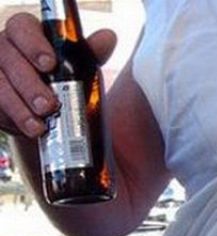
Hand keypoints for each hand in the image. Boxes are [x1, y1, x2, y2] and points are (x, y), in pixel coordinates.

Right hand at [0, 13, 116, 137]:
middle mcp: (6, 49)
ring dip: (20, 107)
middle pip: (9, 58)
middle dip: (30, 84)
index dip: (34, 44)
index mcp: (27, 35)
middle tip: (49, 104)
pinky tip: (31, 130)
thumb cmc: (61, 81)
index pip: (23, 27)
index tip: (50, 63)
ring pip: (0, 84)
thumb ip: (89, 53)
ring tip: (40, 125)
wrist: (46, 113)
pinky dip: (14, 118)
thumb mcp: (77, 67)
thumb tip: (108, 38)